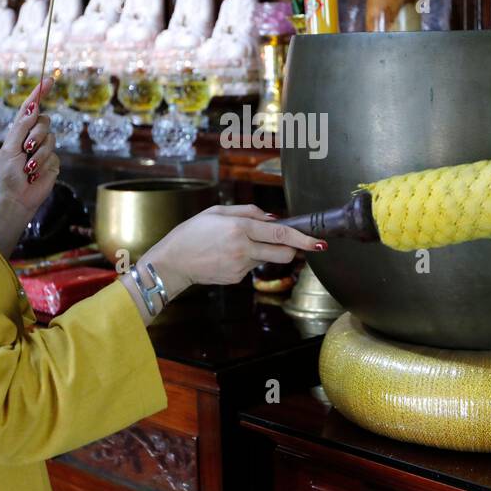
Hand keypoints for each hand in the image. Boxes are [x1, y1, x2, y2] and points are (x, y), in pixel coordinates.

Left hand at [0, 76, 58, 217]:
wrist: (17, 198)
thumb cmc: (7, 174)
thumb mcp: (9, 148)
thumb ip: (21, 128)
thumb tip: (32, 109)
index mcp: (19, 131)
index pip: (31, 108)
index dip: (39, 93)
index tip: (49, 80)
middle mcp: (32, 136)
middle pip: (44, 121)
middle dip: (37, 133)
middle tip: (27, 147)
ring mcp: (43, 148)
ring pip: (51, 138)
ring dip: (38, 154)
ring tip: (28, 167)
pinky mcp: (53, 161)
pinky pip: (54, 154)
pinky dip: (42, 164)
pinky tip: (34, 174)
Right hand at [140, 204, 325, 297]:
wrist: (171, 263)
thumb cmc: (191, 233)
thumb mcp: (216, 212)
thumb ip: (248, 212)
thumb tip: (273, 219)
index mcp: (239, 228)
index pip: (280, 235)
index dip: (303, 239)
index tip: (319, 243)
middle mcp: (243, 248)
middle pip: (283, 253)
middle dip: (291, 249)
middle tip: (287, 243)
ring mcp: (240, 266)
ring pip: (265, 259)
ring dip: (261, 252)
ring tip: (235, 246)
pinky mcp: (236, 279)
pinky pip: (250, 267)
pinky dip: (245, 260)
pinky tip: (225, 256)